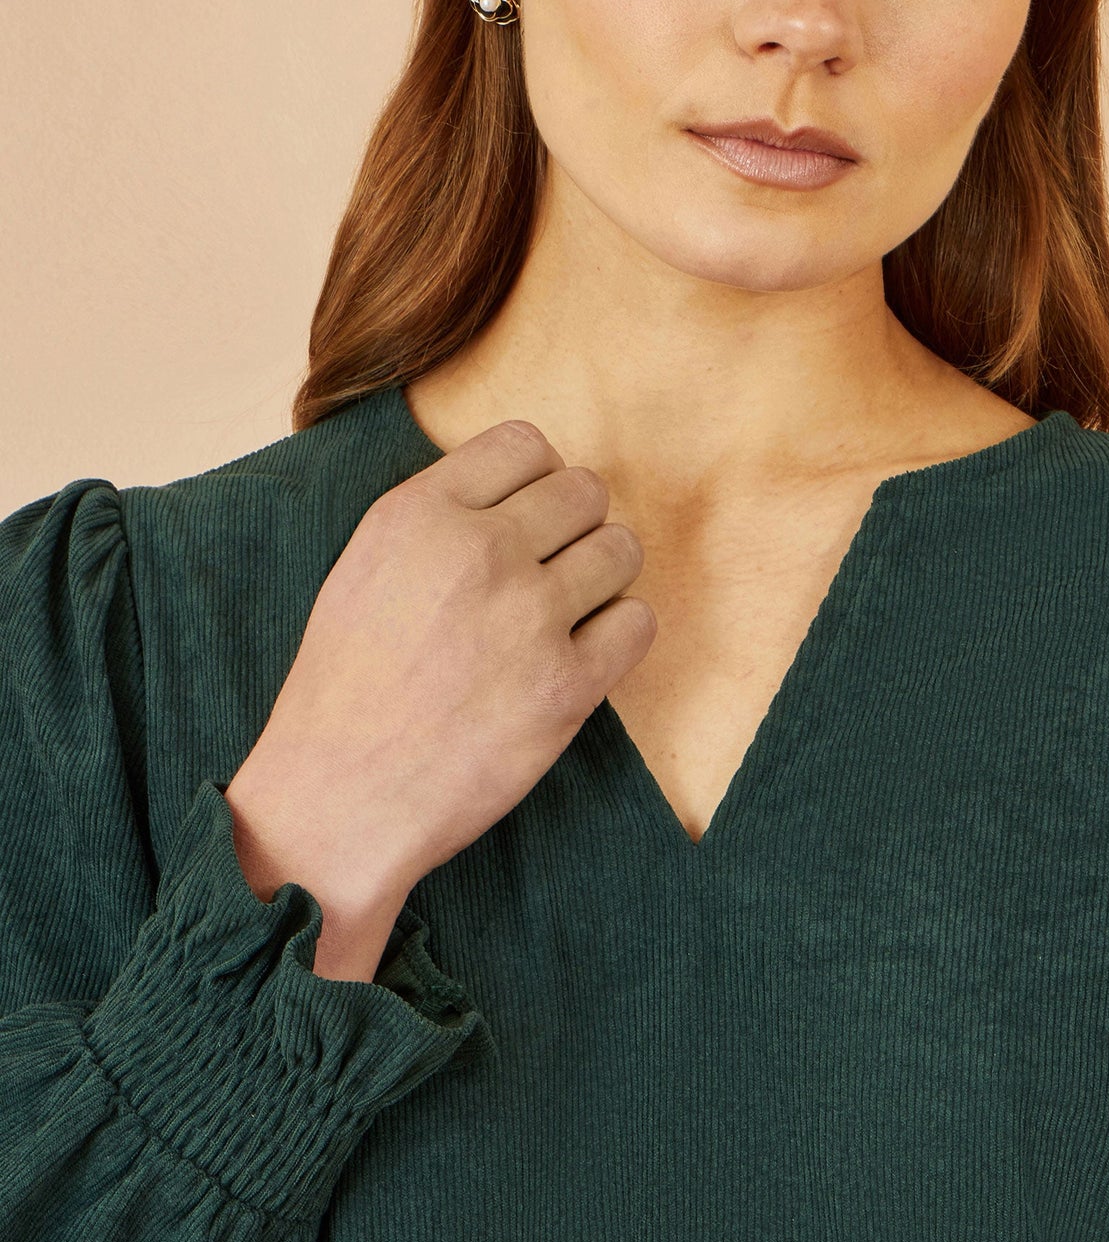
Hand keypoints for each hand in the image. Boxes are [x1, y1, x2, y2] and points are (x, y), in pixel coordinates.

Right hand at [224, 418, 654, 972]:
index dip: (537, 478)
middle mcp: (479, 552)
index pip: (524, 443)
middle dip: (576, 525)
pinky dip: (618, 635)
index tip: (530, 514)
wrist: (337, 798)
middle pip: (584, 490)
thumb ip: (438, 517)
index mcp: (419, 514)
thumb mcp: (365, 567)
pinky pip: (637, 623)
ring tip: (569, 611)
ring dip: (604, 575)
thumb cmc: (345, 688)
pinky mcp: (566, 686)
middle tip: (552, 569)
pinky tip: (583, 655)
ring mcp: (528, 618)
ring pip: (620, 549)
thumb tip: (518, 488)